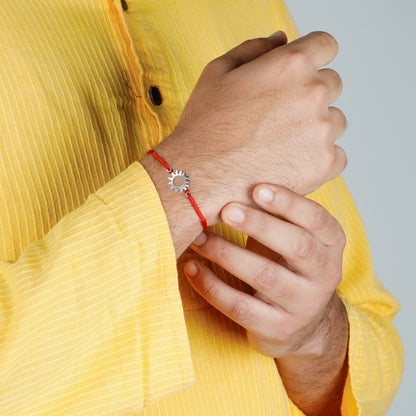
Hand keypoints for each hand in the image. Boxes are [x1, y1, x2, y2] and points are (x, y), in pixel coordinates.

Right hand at [153, 31, 346, 225]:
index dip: (312, 56)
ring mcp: (321, 132)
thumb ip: (255, 48)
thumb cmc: (204, 127)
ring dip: (315, 127)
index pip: (325, 45)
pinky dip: (318, 157)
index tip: (300, 72)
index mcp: (290, 65)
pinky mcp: (322, 165)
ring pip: (334, 121)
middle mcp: (313, 94)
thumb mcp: (218, 72)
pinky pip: (337, 155)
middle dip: (309, 94)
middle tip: (278, 115)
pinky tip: (291, 161)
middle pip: (331, 84)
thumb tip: (281, 39)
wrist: (198, 177)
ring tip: (280, 143)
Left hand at [184, 183, 347, 358]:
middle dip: (259, 224)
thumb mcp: (294, 237)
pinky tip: (192, 267)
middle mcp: (324, 275)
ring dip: (226, 253)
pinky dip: (211, 286)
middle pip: (296, 246)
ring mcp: (302, 305)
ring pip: (264, 276)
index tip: (257, 188)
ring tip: (198, 237)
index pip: (318, 219)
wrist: (300, 324)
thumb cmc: (288, 266)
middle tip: (226, 209)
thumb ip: (280, 211)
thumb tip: (236, 171)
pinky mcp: (277, 328)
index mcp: (331, 245)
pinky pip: (240, 306)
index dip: (288, 202)